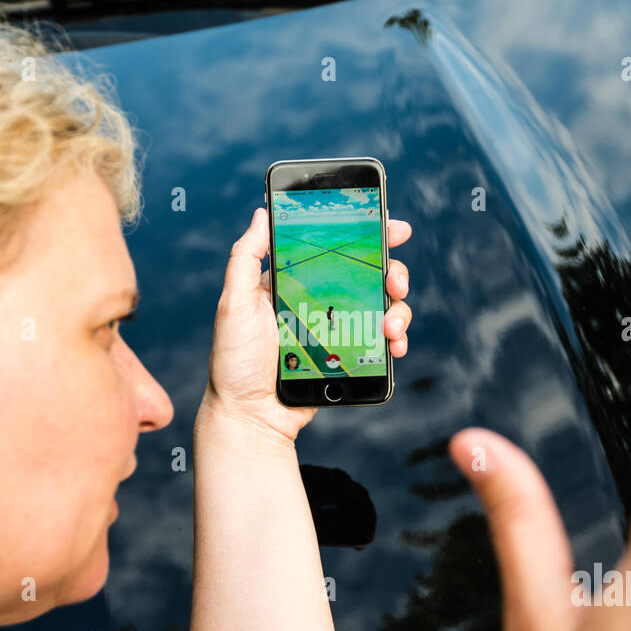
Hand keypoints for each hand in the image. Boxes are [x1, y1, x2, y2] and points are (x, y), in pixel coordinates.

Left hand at [200, 205, 412, 443]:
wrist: (250, 417)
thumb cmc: (235, 361)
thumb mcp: (233, 303)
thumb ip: (245, 258)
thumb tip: (262, 213)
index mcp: (294, 281)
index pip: (335, 247)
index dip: (367, 233)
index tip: (393, 228)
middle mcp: (319, 300)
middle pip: (368, 274)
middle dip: (393, 272)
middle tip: (396, 283)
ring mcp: (337, 329)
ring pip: (381, 306)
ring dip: (397, 309)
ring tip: (391, 326)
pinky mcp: (348, 356)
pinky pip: (380, 341)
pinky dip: (395, 339)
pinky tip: (394, 345)